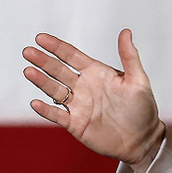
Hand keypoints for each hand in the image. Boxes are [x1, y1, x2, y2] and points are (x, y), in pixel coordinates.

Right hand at [23, 29, 165, 172]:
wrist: (142, 140)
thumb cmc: (143, 109)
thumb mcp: (138, 81)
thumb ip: (129, 56)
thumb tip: (126, 32)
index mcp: (97, 73)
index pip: (72, 56)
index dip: (56, 47)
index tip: (41, 38)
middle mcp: (84, 87)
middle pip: (59, 71)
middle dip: (44, 61)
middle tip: (28, 52)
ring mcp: (78, 105)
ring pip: (55, 90)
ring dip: (41, 81)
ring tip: (29, 71)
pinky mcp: (75, 124)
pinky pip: (57, 115)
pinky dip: (46, 110)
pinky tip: (36, 102)